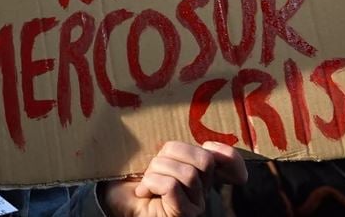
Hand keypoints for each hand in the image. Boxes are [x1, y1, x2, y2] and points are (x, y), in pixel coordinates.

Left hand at [100, 141, 247, 216]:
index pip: (228, 161)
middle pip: (204, 159)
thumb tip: (189, 137)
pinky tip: (144, 191)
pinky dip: (153, 183)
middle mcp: (202, 191)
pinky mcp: (183, 214)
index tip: (209, 145)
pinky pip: (172, 186)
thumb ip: (170, 149)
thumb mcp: (151, 156)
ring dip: (157, 171)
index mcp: (198, 173)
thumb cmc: (130, 179)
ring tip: (146, 182)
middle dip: (172, 154)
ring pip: (187, 173)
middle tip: (153, 167)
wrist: (115, 202)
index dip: (228, 154)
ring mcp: (195, 205)